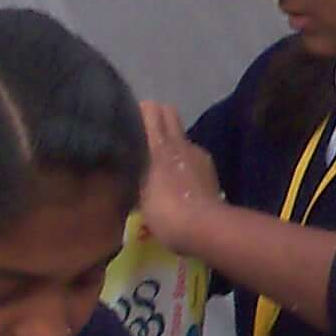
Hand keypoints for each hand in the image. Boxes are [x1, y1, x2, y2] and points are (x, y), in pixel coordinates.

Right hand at [137, 104, 225, 261]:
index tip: (127, 118)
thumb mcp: (140, 194)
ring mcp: (197, 153)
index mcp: (159, 144)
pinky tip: (176, 175)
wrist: (205, 226)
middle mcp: (180, 142)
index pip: (151, 110)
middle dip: (156, 115)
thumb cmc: (165, 211)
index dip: (140, 110)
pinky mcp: (209, 168)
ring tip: (158, 157)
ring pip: (180, 134)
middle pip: (168, 113)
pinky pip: (191, 154)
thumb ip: (135, 172)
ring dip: (170, 139)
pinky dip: (182, 157)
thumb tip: (128, 161)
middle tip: (141, 131)